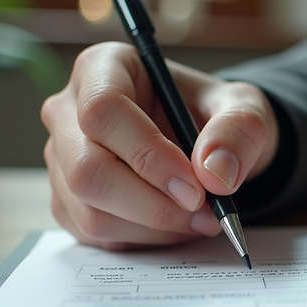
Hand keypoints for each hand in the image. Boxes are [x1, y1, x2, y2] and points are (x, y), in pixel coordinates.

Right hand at [41, 42, 278, 249]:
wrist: (206, 145)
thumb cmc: (215, 116)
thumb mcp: (244, 109)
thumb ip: (238, 131)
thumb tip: (215, 173)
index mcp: (103, 68)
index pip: (103, 111)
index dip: (148, 154)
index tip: (195, 186)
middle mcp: (69, 111)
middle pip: (87, 169)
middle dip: (152, 204)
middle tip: (205, 213)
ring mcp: (62, 159)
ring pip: (90, 210)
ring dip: (153, 227)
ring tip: (199, 218)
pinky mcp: (67, 199)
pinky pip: (95, 234)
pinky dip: (143, 239)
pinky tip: (175, 224)